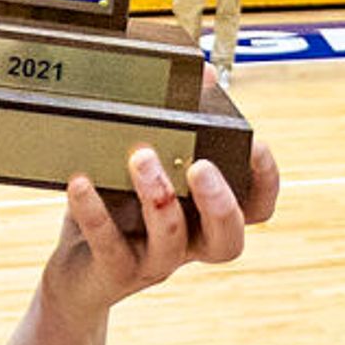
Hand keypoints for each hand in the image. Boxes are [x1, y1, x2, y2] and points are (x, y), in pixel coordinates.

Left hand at [41, 141, 275, 319]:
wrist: (78, 273)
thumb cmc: (120, 207)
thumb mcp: (147, 165)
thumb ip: (177, 125)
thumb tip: (202, 71)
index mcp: (206, 217)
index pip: (255, 209)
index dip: (266, 182)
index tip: (256, 144)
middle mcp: (190, 244)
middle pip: (228, 240)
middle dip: (220, 203)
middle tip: (200, 167)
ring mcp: (154, 262)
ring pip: (170, 241)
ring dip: (158, 199)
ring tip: (140, 158)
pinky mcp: (114, 271)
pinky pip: (109, 246)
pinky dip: (95, 212)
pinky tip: (82, 181)